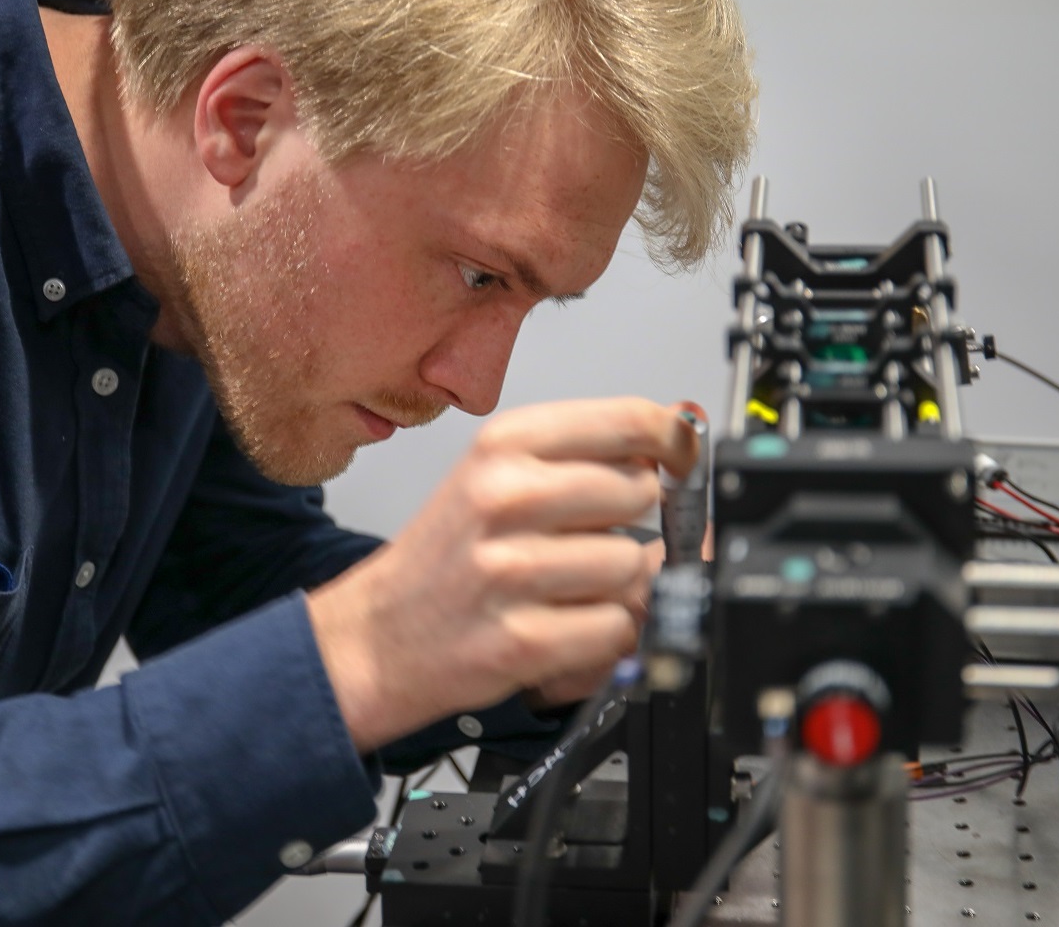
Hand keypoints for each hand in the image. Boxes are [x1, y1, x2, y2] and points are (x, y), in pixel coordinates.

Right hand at [306, 397, 699, 752]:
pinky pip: (616, 628)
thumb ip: (583, 455)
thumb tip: (678, 435)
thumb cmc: (443, 559)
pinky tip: (567, 628)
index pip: (629, 420)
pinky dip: (606, 637)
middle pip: (640, 494)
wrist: (373, 638)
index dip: (675, 442)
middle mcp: (504, 498)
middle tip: (596, 540)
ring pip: (633, 565)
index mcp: (502, 446)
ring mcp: (510, 570)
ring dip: (621, 587)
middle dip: (636, 523)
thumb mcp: (497, 478)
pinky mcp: (520, 639)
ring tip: (573, 591)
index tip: (684, 458)